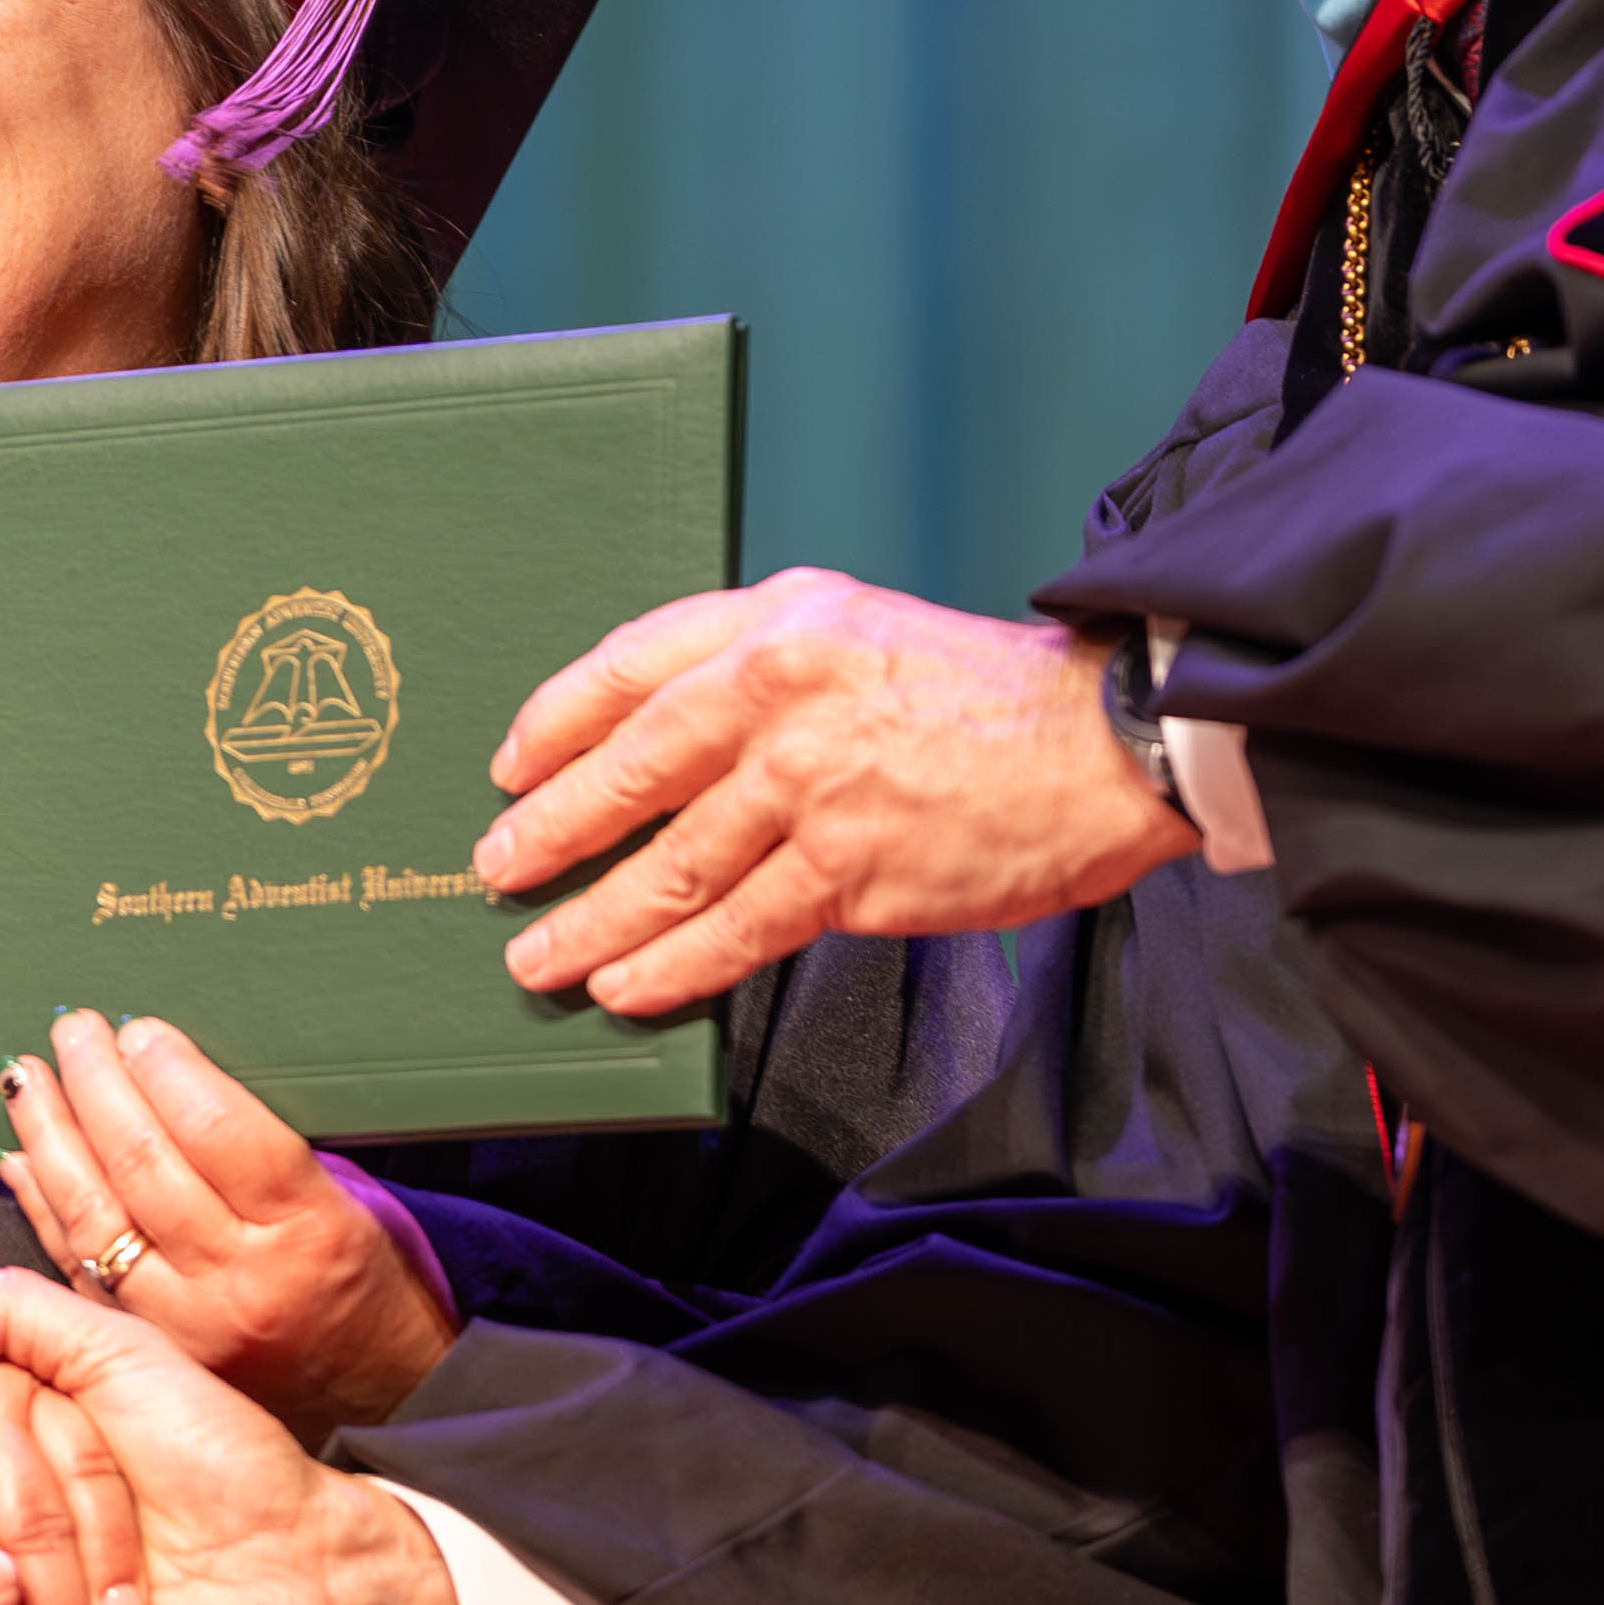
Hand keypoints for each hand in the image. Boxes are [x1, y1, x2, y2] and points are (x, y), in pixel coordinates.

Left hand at [0, 1008, 460, 1431]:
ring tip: (28, 1082)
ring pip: (95, 1218)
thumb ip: (276, 1152)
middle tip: (73, 1031)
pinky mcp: (154, 1353)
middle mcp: (242, 1280)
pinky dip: (41, 1210)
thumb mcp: (360, 1203)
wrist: (387, 1403)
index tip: (138, 1029)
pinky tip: (21, 1160)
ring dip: (50, 1138)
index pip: (217, 1130)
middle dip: (96, 1084)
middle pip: (144, 1164)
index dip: (166, 1069)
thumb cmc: (379, 1292)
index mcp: (309, 1228)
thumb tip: (186, 1083)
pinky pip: (75, 1272)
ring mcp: (188, 1325)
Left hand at [472, 570, 1197, 1013]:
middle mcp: (782, 690)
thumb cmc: (986, 698)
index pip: (631, 665)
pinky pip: (734, 930)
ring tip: (541, 956)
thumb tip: (663, 747)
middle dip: (549, 830)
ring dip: (591, 921)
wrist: (1104, 745)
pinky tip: (630, 987)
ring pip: (669, 866)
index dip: (557, 723)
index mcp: (781, 617)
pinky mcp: (850, 870)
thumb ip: (765, 671)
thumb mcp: (861, 632)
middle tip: (499, 867)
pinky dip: (671, 967)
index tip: (512, 766)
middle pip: (629, 769)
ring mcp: (813, 784)